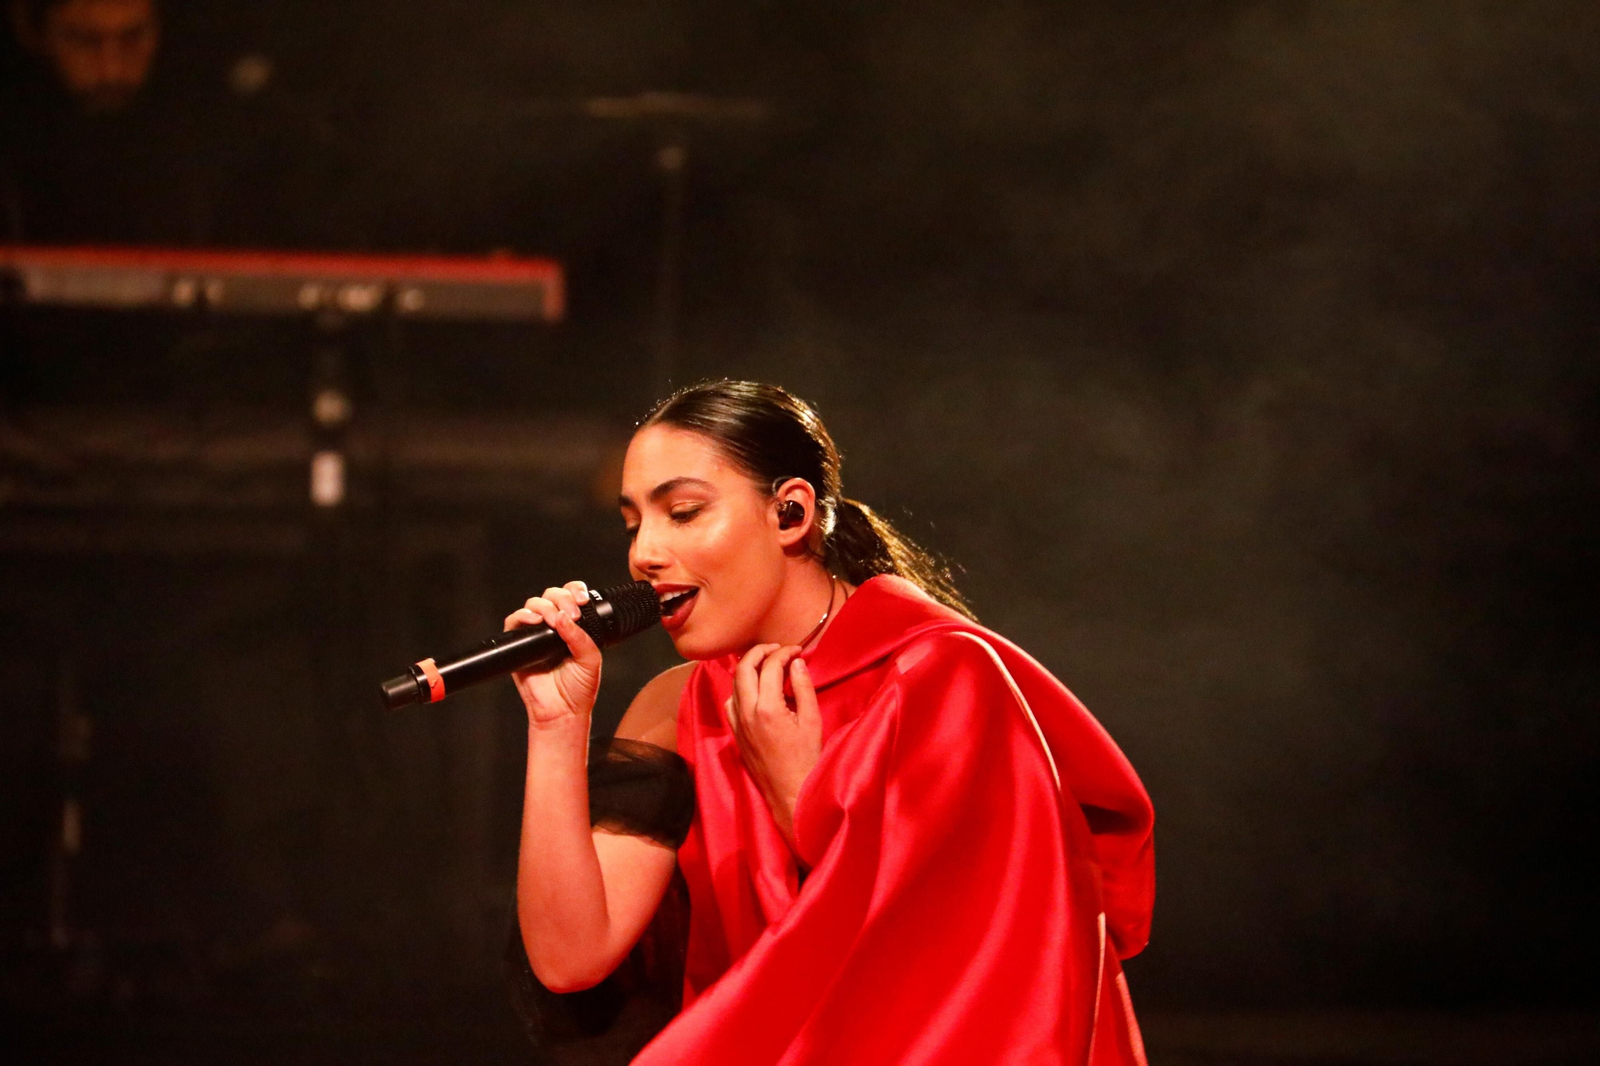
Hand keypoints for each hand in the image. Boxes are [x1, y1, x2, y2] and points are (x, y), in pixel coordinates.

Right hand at [503, 581, 601, 729]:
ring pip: (533, 604)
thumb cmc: (578, 689)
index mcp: (573, 627)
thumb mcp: (590, 659)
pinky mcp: (518, 644)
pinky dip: (523, 616)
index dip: (574, 592)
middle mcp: (553, 627)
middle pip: (551, 596)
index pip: (571, 597)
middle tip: (572, 613)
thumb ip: (580, 637)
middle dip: (561, 597)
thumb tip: (564, 616)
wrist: (563, 711)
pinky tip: (535, 622)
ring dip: (544, 606)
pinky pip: (514, 622)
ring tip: (553, 620)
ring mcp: (535, 634)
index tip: (581, 601)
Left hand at [726, 644, 821, 851]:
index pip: (770, 667)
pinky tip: (755, 690)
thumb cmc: (807, 758)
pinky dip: (741, 689)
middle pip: (743, 668)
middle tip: (778, 649)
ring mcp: (738, 723)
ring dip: (748, 668)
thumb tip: (797, 663)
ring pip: (734, 684)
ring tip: (767, 664)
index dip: (784, 653)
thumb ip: (804, 688)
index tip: (798, 651)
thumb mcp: (812, 720)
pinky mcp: (736, 733)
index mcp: (767, 708)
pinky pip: (731, 702)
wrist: (791, 793)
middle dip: (760, 652)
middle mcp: (746, 712)